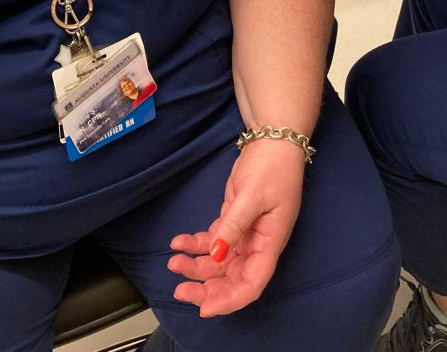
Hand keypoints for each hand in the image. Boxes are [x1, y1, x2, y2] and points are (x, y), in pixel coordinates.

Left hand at [168, 139, 305, 317]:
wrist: (273, 140)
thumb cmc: (271, 167)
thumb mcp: (252, 196)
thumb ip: (233, 226)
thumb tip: (216, 255)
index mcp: (270, 243)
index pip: (252, 283)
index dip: (229, 300)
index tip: (204, 307)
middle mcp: (257, 245)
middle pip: (232, 278)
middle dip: (206, 288)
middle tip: (179, 289)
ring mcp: (245, 234)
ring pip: (218, 262)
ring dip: (195, 266)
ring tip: (173, 262)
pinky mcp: (233, 221)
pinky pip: (213, 241)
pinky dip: (195, 245)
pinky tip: (178, 243)